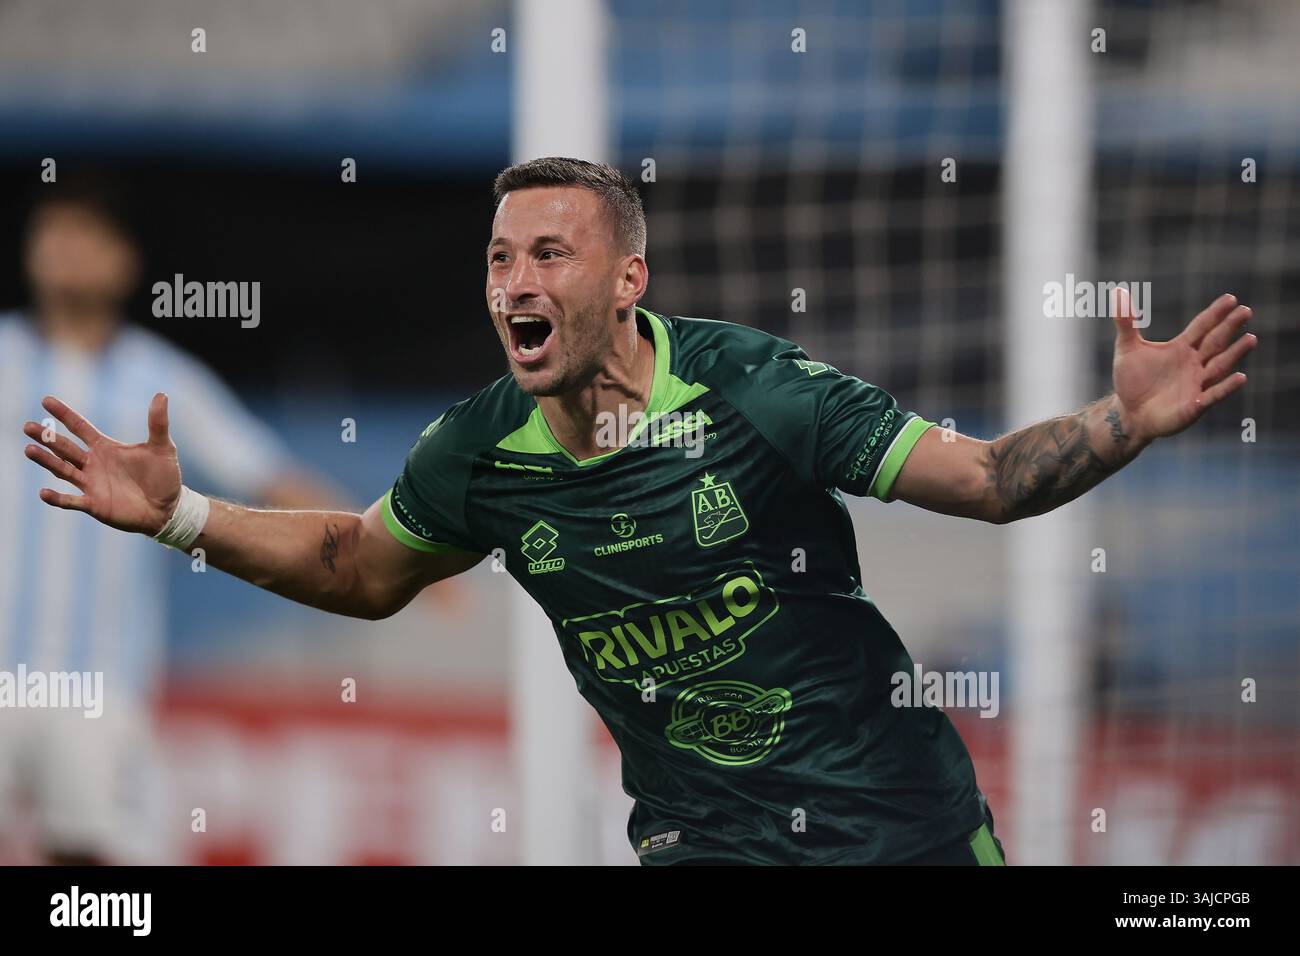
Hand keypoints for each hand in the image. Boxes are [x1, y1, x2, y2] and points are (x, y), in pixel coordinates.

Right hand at [23, 392, 182, 535]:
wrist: (168, 508)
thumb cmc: (164, 476)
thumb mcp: (162, 447)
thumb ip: (158, 423)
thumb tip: (161, 394)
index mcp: (106, 447)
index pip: (80, 427)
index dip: (64, 414)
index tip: (46, 399)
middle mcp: (93, 464)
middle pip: (65, 447)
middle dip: (46, 437)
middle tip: (27, 426)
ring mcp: (91, 484)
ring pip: (62, 470)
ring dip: (46, 461)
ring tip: (28, 449)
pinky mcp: (94, 504)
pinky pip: (71, 501)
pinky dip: (57, 498)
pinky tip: (43, 492)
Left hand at [1111, 288, 1256, 442]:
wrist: (1129, 412)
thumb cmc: (1132, 380)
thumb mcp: (1126, 348)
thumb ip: (1126, 322)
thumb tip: (1118, 291)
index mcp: (1182, 347)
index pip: (1202, 326)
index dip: (1215, 313)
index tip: (1230, 298)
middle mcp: (1195, 363)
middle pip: (1216, 342)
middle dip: (1230, 327)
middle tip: (1245, 311)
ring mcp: (1197, 383)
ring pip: (1220, 366)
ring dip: (1235, 353)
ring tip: (1250, 339)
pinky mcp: (1195, 405)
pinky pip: (1213, 395)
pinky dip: (1226, 387)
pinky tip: (1240, 377)